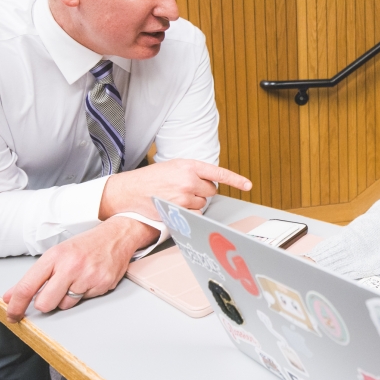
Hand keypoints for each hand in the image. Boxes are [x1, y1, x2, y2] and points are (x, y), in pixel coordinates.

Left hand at [2, 217, 154, 321]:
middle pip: (45, 304)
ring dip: (67, 297)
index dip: (16, 305)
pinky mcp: (102, 284)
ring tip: (77, 279)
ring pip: (65, 305)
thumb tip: (11, 296)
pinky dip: (84, 294)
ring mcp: (87, 276)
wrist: (117, 235)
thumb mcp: (56, 254)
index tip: (12, 314)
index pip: (28, 286)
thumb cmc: (85, 245)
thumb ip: (34, 277)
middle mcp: (70, 266)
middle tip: (53, 292)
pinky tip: (89, 279)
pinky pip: (84, 301)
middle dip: (45, 303)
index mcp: (55, 256)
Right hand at [99, 158, 251, 217]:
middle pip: (212, 190)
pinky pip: (194, 214)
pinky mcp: (179, 210)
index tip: (248, 185)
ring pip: (203, 204)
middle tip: (186, 189)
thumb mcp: (173, 167)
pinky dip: (188, 212)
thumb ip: (192, 172)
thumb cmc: (151, 179)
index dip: (236, 179)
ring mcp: (184, 196)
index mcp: (189, 165)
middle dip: (203, 191)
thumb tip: (209, 183)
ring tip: (176, 197)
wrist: (131, 190)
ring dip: (194, 202)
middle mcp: (189, 180)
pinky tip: (174, 205)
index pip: (218, 173)